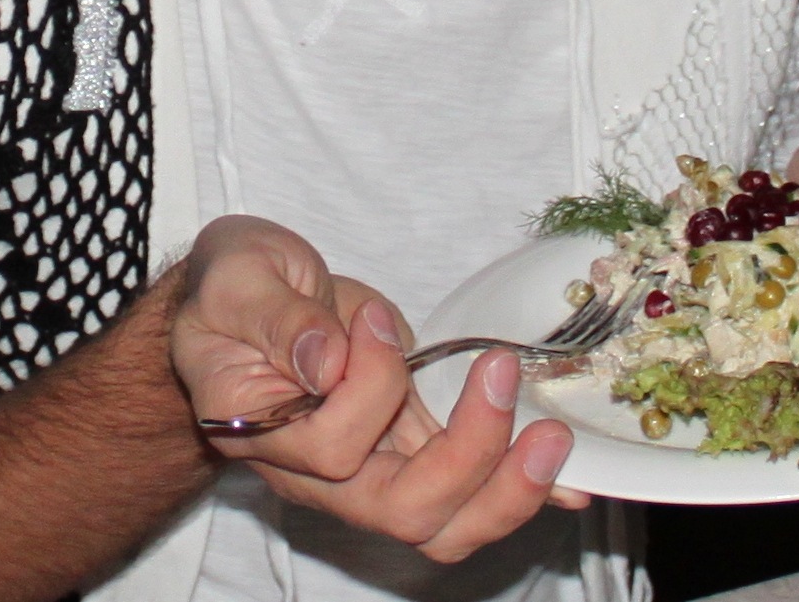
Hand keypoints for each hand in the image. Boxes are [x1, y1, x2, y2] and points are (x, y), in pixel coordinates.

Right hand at [171, 215, 586, 562]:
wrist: (236, 299)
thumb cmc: (230, 288)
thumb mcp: (238, 277)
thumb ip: (279, 317)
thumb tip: (329, 359)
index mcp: (265, 432)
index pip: (333, 448)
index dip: (369, 386)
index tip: (372, 319)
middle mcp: (317, 472)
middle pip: (403, 511)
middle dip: (468, 457)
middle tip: (505, 380)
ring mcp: (366, 466)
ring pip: (442, 522)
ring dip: (505, 488)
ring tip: (551, 439)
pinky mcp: (404, 444)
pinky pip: (463, 491)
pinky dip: (517, 485)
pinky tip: (567, 474)